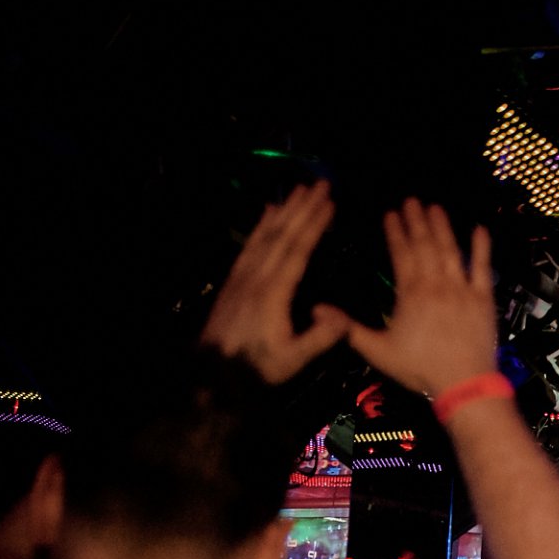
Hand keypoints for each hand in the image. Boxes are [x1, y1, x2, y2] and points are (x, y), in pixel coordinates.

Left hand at [201, 181, 349, 383]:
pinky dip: (261, 225)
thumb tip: (345, 317)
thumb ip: (320, 337)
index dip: (314, 225)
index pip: (297, 251)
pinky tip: (268, 212)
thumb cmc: (258, 369)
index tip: (330, 203)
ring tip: (298, 189)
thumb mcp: (293, 359)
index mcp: (273, 293)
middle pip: (281, 235)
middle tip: (319, 183)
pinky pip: (249, 244)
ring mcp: (242, 276)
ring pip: (265, 235)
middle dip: (302, 208)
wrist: (213, 375)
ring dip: (284, 210)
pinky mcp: (234, 280)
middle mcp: (256, 276)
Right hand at [329, 199, 498, 397]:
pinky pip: (483, 268)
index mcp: (410, 293)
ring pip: (450, 250)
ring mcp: (462, 289)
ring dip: (443, 227)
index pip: (401, 254)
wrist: (464, 383)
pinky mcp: (484, 299)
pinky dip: (482, 248)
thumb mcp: (378, 351)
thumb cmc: (420, 368)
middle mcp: (435, 284)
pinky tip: (480, 229)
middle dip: (417, 221)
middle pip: (425, 246)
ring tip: (435, 208)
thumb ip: (349, 328)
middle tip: (412, 201)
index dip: (396, 232)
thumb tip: (317, 309)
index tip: (391, 214)